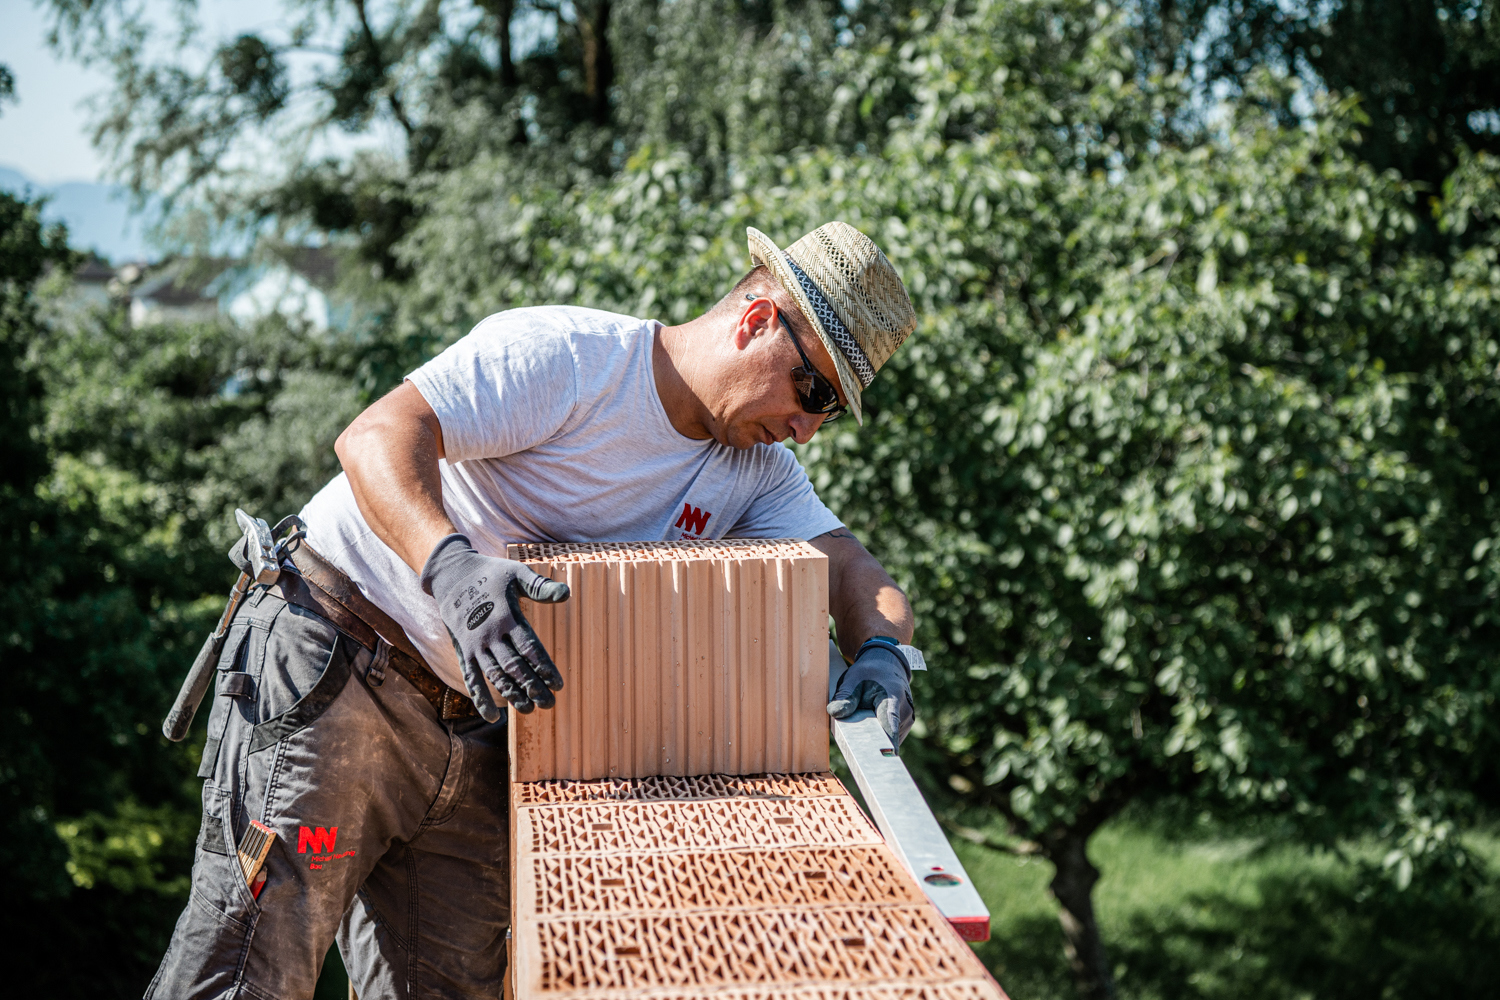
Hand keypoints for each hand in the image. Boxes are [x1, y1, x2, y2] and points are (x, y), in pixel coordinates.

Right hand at [420, 534, 569, 720]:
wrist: (451, 574)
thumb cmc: (490, 573)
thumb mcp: (516, 573)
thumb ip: (540, 587)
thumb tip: (567, 594)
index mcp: (506, 616)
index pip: (529, 648)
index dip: (544, 668)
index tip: (558, 684)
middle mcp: (490, 634)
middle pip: (514, 667)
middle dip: (533, 687)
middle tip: (550, 704)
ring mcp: (475, 645)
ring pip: (495, 676)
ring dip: (512, 695)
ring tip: (530, 710)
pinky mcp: (464, 651)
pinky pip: (471, 679)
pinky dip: (480, 699)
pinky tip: (492, 718)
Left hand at [827, 639, 914, 748]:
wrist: (887, 666)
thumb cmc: (868, 673)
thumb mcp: (852, 679)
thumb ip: (845, 697)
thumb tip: (834, 712)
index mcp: (891, 698)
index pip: (890, 723)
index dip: (887, 741)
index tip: (886, 755)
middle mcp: (904, 711)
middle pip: (887, 736)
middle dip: (870, 742)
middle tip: (853, 740)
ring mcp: (908, 720)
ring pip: (889, 739)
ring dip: (874, 737)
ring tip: (863, 722)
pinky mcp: (905, 725)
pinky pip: (890, 738)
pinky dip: (879, 736)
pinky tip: (870, 726)